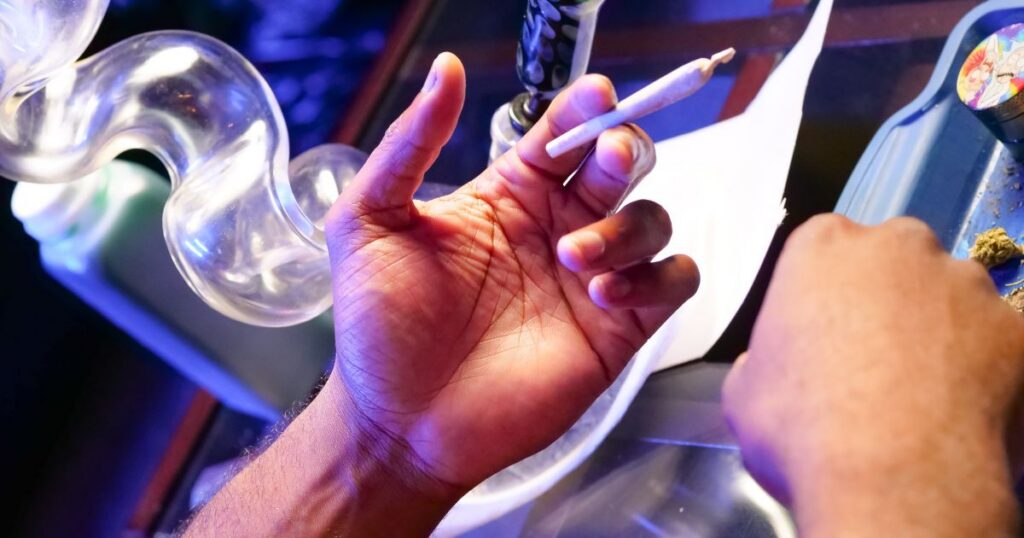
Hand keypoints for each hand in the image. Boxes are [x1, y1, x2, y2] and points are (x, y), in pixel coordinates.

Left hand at [323, 53, 698, 498]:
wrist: (399, 422)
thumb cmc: (378, 328)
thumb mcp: (370, 222)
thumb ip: (409, 144)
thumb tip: (446, 70)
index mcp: (508, 196)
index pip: (564, 132)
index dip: (585, 108)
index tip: (591, 99)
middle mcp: (556, 228)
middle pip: (623, 164)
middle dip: (624, 151)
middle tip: (603, 163)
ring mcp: (589, 279)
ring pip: (652, 219)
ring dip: (626, 227)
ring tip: (573, 259)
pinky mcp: (616, 330)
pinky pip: (673, 283)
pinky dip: (657, 278)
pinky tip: (604, 296)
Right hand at [723, 215, 1023, 536]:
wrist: (892, 479)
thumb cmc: (804, 429)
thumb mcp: (745, 390)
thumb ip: (766, 357)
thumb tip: (774, 367)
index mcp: (822, 247)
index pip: (823, 248)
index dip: (822, 292)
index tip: (820, 330)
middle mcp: (899, 247)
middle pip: (893, 259)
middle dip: (885, 297)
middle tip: (868, 359)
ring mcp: (967, 284)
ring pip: (952, 297)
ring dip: (938, 330)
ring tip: (917, 393)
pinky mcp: (1017, 330)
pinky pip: (998, 343)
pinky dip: (983, 370)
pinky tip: (957, 412)